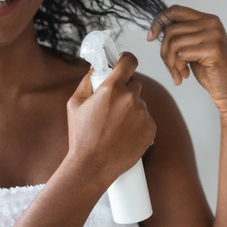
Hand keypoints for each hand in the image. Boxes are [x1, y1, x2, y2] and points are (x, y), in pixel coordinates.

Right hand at [66, 53, 155, 183]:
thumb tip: (96, 69)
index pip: (129, 61)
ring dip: (131, 109)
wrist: (92, 167)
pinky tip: (124, 135)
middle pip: (135, 83)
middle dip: (125, 89)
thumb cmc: (81, 136)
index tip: (123, 62)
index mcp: (113, 88)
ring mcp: (143, 115)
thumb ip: (87, 81)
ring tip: (115, 126)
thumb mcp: (75, 104)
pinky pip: (146, 120)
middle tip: (112, 103)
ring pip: (140, 104)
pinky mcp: (151, 130)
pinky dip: (138, 124)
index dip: (126, 59)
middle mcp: (131, 99)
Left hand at [147, 5, 226, 113]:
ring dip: (171, 63)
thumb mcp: (193, 47)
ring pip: (174, 43)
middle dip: (164, 52)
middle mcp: (212, 23)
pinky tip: (185, 76)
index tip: (150, 37)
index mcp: (208, 19)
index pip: (175, 10)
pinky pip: (181, 54)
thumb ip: (181, 34)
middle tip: (170, 68)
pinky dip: (178, 68)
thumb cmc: (210, 71)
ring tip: (178, 74)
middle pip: (171, 30)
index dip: (159, 21)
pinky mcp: (213, 49)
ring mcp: (214, 35)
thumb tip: (157, 28)